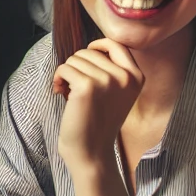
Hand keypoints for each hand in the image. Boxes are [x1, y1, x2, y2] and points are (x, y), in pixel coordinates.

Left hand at [54, 39, 143, 171]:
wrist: (91, 152)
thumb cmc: (98, 120)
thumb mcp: (116, 92)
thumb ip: (111, 69)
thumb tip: (91, 46)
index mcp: (136, 76)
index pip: (116, 44)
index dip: (97, 45)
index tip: (87, 55)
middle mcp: (125, 77)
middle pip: (88, 51)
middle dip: (77, 66)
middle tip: (75, 86)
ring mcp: (107, 80)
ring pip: (74, 58)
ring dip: (67, 73)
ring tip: (70, 92)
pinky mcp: (87, 87)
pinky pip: (63, 68)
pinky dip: (58, 79)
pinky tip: (62, 93)